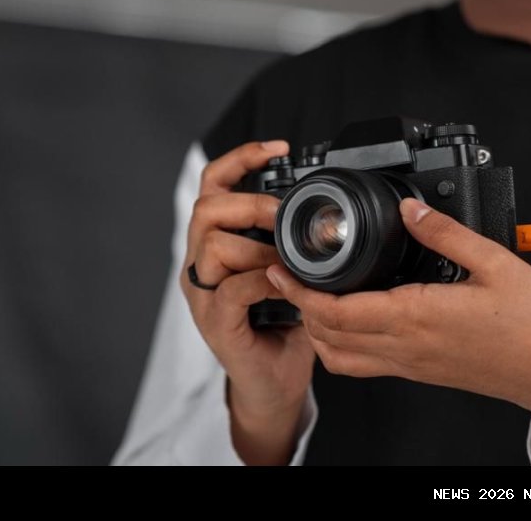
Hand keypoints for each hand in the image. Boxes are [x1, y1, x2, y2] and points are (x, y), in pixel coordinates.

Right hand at [181, 140, 315, 464]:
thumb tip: (329, 211)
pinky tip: (286, 285)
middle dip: (253, 204)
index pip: (213, 186)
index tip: (278, 148)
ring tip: (286, 258)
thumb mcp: (293, 271)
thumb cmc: (285, 326)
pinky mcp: (215, 323)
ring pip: (213, 245)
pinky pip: (233, 288)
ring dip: (258, 245)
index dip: (241, 160)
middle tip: (284, 216)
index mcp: (216, 244)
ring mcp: (204, 294)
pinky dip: (264, 280)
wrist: (275, 383)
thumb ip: (298, 242)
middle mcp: (201, 264)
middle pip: (206, 208)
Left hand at [267, 198, 530, 446]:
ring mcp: (410, 363)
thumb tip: (412, 208)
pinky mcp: (420, 371)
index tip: (282, 269)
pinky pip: (364, 365)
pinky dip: (341, 346)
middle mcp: (406, 345)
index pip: (337, 311)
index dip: (300, 291)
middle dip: (299, 306)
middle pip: (328, 335)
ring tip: (313, 297)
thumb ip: (447, 233)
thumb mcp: (496, 262)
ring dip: (318, 330)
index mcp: (418, 316)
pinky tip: (352, 321)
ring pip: (341, 357)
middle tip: (288, 275)